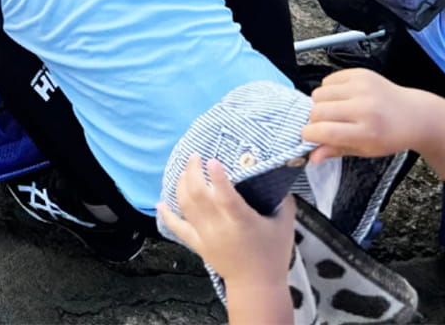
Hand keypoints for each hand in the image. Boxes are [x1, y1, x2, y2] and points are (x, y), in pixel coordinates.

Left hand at [157, 156, 296, 289]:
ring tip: (185, 171)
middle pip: (198, 195)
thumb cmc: (272, 255)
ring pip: (185, 205)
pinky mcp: (197, 244)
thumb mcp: (284, 226)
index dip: (218, 178)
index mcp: (242, 221)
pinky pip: (177, 228)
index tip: (212, 160)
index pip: (226, 197)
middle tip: (195, 157)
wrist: (257, 286)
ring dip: (181, 185)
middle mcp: (220, 227)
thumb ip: (283, 201)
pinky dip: (167, 215)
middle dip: (192, 172)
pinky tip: (160, 203)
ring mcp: (205, 235)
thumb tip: (278, 180)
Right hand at [302, 68, 431, 161]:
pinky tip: (344, 97)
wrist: (416, 116)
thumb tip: (312, 157)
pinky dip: (330, 90)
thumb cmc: (391, 136)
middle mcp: (365, 107)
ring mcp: (363, 87)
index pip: (324, 131)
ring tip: (337, 109)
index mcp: (367, 132)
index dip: (309, 135)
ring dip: (321, 103)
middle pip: (317, 111)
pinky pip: (328, 80)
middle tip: (326, 124)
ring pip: (318, 93)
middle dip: (315, 120)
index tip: (309, 136)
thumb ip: (336, 150)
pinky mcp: (361, 74)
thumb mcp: (366, 150)